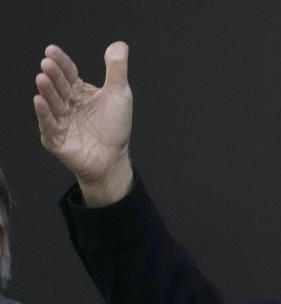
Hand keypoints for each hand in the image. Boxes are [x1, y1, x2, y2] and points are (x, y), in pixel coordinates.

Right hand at [34, 42, 133, 205]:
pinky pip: (48, 125)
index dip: (61, 62)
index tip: (51, 50)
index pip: (68, 72)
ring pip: (51, 103)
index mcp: (79, 91)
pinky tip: (39, 101)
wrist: (114, 158)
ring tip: (42, 79)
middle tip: (47, 63)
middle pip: (58, 86)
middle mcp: (67, 104)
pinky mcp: (55, 139)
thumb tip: (120, 45)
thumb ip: (117, 70)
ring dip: (46, 91)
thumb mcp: (120, 94)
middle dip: (53, 75)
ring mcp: (59, 121)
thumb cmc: (115, 127)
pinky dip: (43, 114)